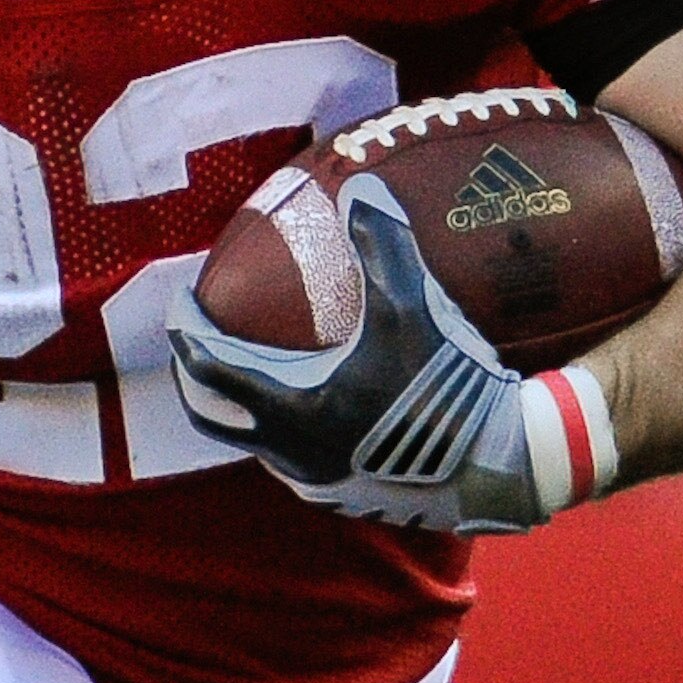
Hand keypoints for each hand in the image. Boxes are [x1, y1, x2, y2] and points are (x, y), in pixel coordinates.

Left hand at [163, 176, 550, 534]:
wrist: (499, 468)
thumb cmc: (450, 388)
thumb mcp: (415, 308)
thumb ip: (383, 245)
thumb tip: (361, 187)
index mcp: (292, 406)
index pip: (208, 366)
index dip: (187, 329)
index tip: (183, 299)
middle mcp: (290, 452)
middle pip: (208, 414)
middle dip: (193, 374)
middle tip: (197, 338)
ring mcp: (314, 480)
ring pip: (249, 441)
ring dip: (236, 405)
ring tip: (247, 367)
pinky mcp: (341, 495)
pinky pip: (287, 460)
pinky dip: (276, 429)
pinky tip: (304, 405)